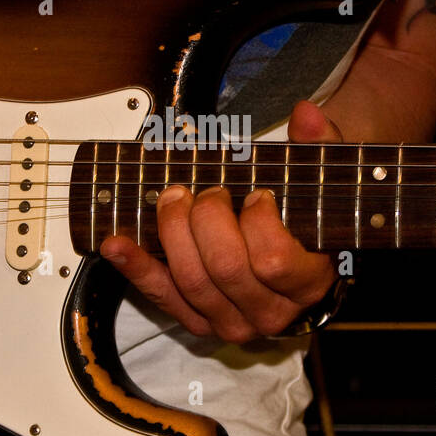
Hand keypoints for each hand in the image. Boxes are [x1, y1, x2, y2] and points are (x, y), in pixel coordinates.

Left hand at [99, 100, 340, 342]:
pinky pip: (162, 297)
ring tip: (173, 199)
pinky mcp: (198, 322)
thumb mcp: (320, 181)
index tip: (256, 195)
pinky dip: (136, 267)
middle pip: (226, 267)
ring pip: (191, 281)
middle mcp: (270, 313)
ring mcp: (232, 322)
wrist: (294, 266)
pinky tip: (115, 243)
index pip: (273, 261)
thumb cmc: (303, 220)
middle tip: (207, 192)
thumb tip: (306, 113)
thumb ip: (320, 145)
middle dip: (207, 218)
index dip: (258, 222)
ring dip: (173, 232)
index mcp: (307, 283)